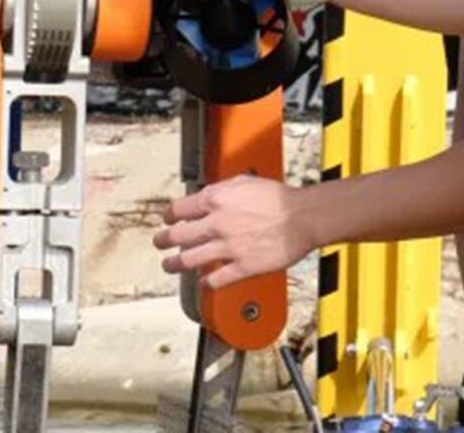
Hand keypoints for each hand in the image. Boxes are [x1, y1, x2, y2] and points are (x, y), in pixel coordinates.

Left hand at [153, 174, 313, 289]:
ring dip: (175, 264)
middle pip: (179, 236)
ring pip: (190, 259)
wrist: (304, 217)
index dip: (170, 216)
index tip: (168, 221)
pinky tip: (202, 282)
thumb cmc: (280, 198)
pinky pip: (218, 278)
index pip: (179, 210)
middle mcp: (218, 224)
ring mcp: (229, 247)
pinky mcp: (244, 266)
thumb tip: (207, 195)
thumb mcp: (243, 181)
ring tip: (169, 265)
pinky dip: (206, 282)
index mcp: (216, 200)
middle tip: (159, 243)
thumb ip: (221, 189)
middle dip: (164, 241)